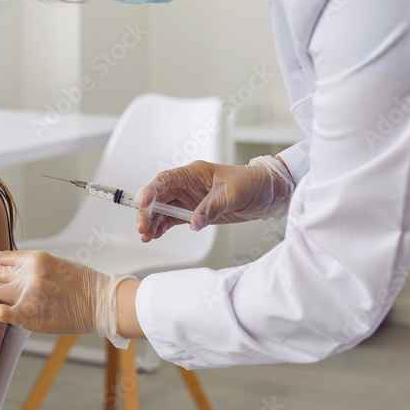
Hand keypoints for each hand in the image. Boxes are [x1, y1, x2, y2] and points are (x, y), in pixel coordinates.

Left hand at [0, 246, 130, 346]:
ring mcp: (27, 295)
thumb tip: (9, 270)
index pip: (1, 255)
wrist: (101, 303)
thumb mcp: (56, 264)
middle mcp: (29, 274)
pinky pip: (0, 313)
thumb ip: (32, 267)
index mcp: (36, 258)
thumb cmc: (84, 285)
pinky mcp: (29, 315)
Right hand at [135, 155, 294, 241]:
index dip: (151, 190)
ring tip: (145, 235)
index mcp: (194, 173)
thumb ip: (211, 208)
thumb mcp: (233, 194)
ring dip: (152, 222)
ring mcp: (189, 199)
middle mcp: (187, 185)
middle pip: (159, 197)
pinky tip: (155, 236)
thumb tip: (193, 222)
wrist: (267, 193)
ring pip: (162, 210)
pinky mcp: (193, 212)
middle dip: (147, 211)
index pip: (165, 179)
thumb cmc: (252, 183)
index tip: (142, 203)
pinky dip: (162, 228)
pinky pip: (172, 220)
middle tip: (142, 226)